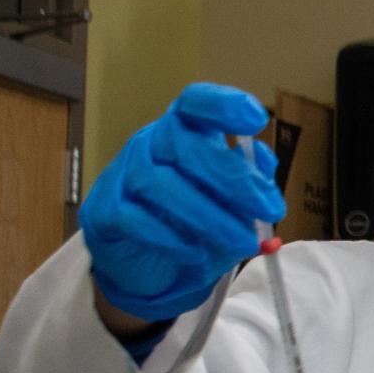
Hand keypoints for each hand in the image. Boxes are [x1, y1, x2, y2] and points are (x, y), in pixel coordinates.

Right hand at [79, 83, 282, 320]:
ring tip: (244, 242)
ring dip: (209, 216)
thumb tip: (264, 159)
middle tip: (270, 210)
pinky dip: (169, 238)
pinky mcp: (103, 213)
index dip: (223, 105)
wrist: (153, 269)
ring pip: (159, 183)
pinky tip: (195, 253)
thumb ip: (251, 182)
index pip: (195, 103)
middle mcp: (151, 145)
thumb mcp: (235, 207)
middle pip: (183, 144)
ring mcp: (122, 176)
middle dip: (233, 178)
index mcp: (185, 134)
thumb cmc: (196, 227)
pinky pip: (132, 218)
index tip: (256, 120)